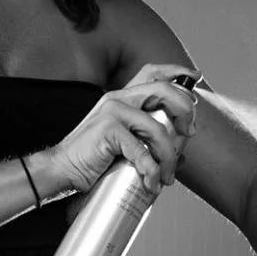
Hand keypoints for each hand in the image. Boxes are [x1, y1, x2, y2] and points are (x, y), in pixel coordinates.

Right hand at [36, 64, 198, 200]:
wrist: (62, 170)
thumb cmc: (93, 160)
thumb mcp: (124, 145)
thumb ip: (148, 142)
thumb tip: (181, 156)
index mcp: (122, 98)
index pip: (152, 72)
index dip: (176, 72)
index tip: (194, 78)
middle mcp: (118, 98)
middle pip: (163, 90)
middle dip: (185, 111)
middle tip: (190, 134)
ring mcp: (113, 112)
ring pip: (157, 129)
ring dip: (168, 157)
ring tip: (166, 177)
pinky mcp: (109, 129)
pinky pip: (142, 151)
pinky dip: (151, 171)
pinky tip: (150, 183)